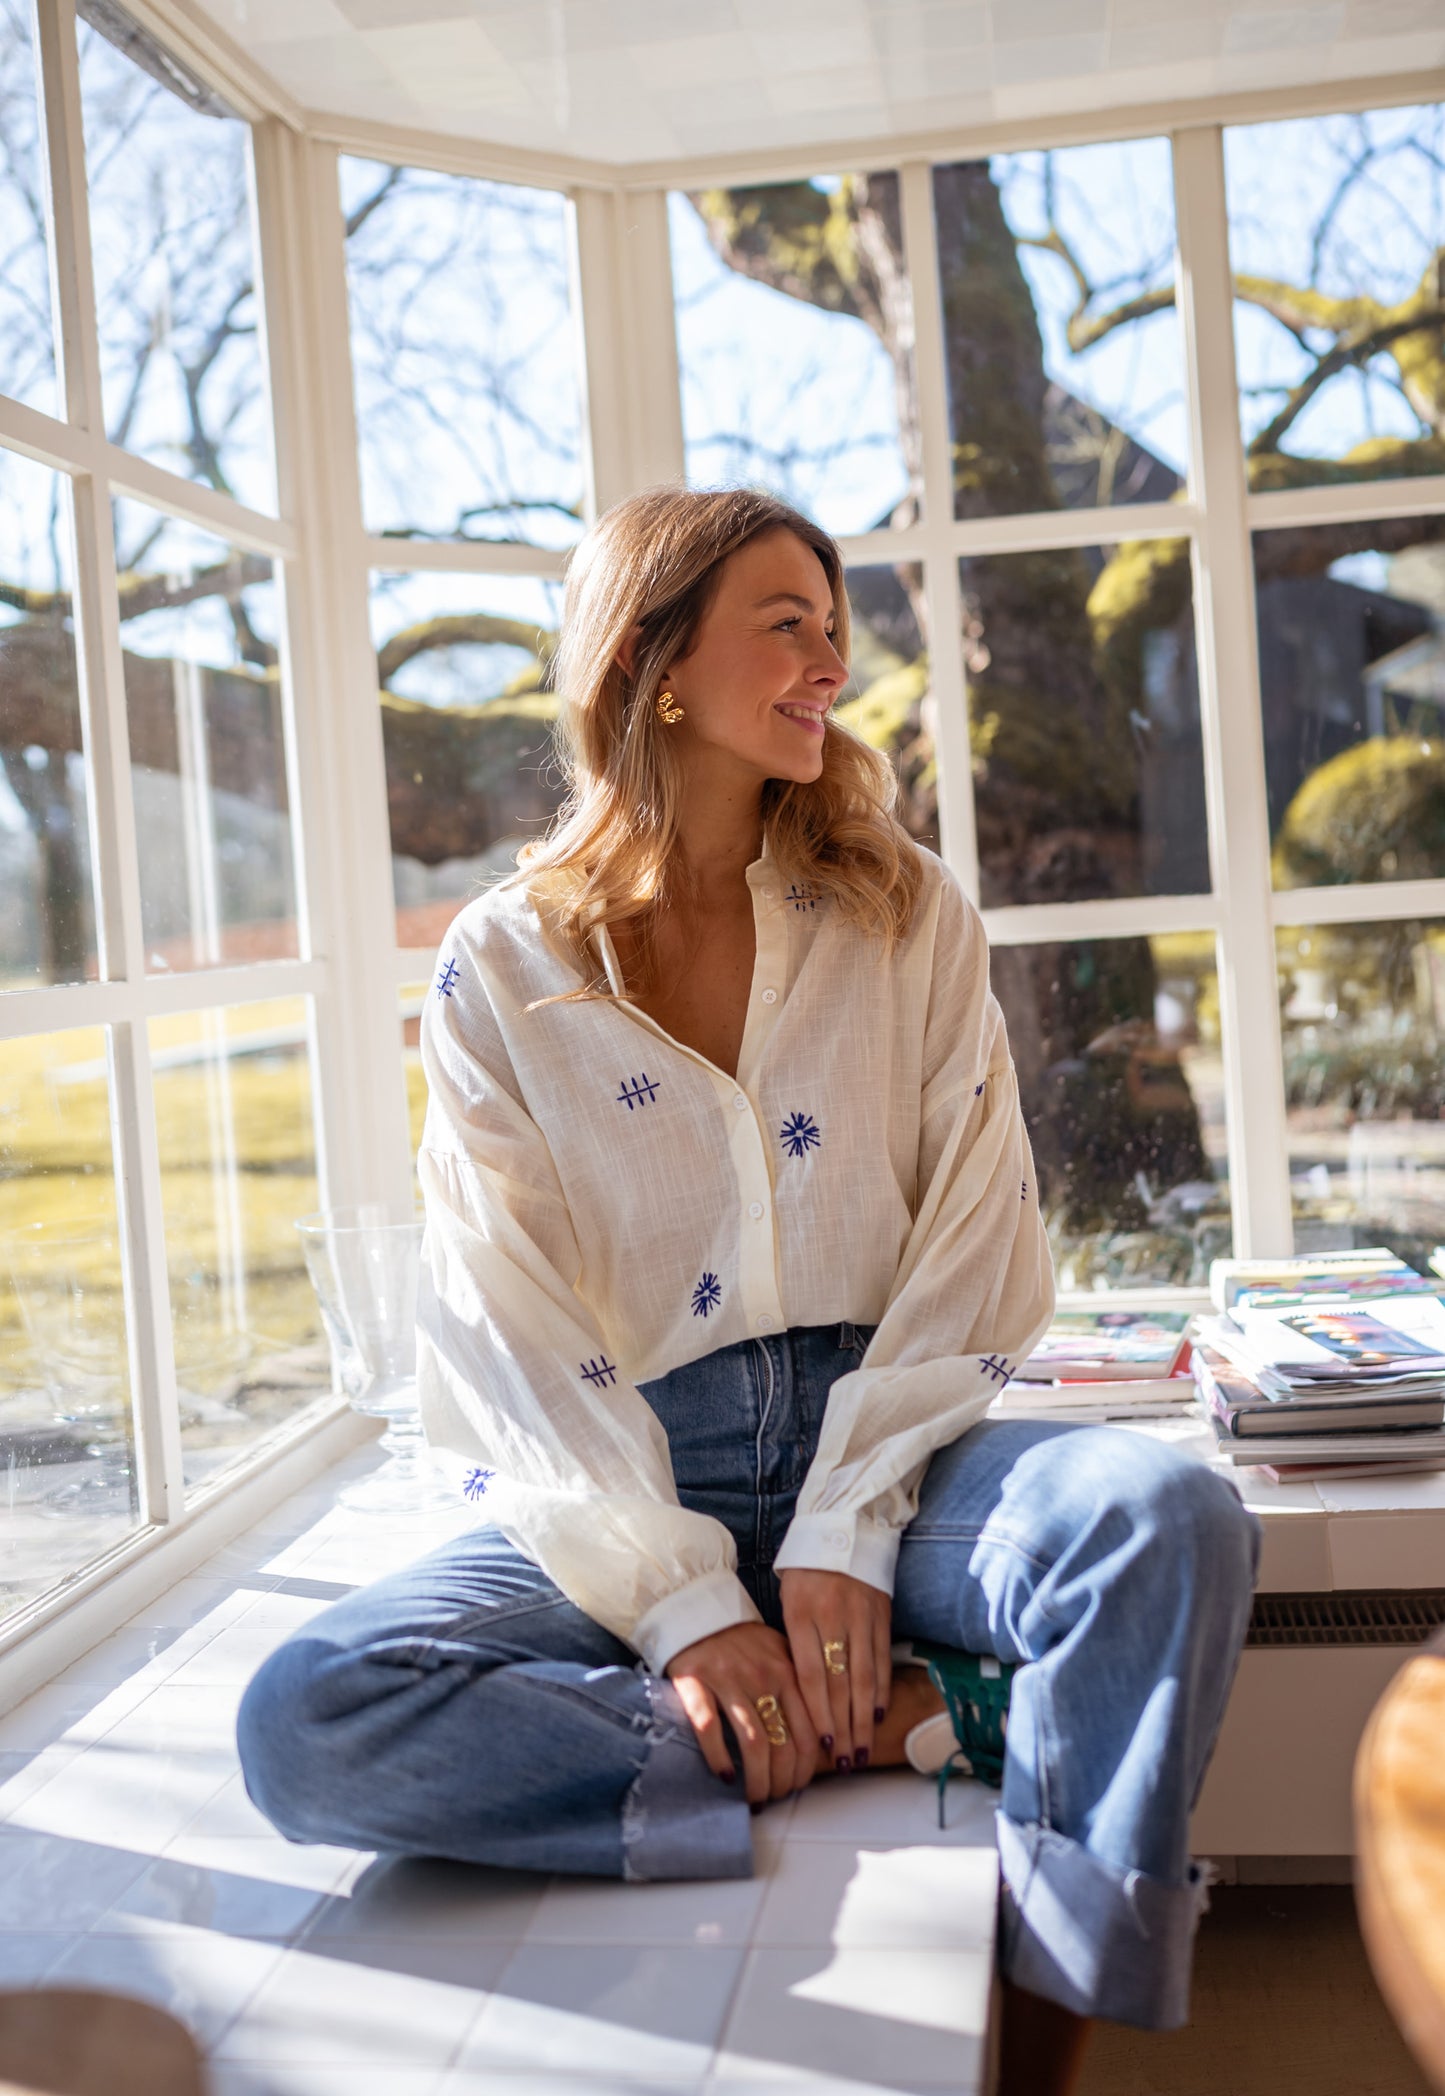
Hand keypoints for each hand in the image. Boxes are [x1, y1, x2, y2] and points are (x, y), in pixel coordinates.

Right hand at [665, 1621, 819, 1805]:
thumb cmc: (743, 1642)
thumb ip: (799, 1689)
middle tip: (775, 1798)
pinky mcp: (694, 1681)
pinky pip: (709, 1728)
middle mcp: (762, 1676)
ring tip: (755, 1798)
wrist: (697, 1612)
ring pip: (752, 1742)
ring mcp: (728, 1679)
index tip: (798, 1787)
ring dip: (757, 1779)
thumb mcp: (779, 1656)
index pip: (809, 1732)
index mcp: (788, 1672)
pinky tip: (724, 1776)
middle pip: (783, 1743)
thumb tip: (822, 1741)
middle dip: (782, 1781)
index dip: (806, 1768)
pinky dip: (719, 1757)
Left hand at [779, 1569, 892, 1770]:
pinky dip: (881, 1689)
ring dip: (864, 1718)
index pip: (810, 1674)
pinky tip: (878, 1714)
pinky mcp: (882, 1615)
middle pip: (839, 1684)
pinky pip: (882, 1659)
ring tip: (861, 1750)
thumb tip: (797, 1693)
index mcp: (801, 1615)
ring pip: (864, 1677)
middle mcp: (833, 1618)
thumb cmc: (806, 1569)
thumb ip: (794, 1642)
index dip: (817, 1713)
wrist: (844, 1526)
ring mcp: (861, 1617)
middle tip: (843, 1762)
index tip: (821, 1745)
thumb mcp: (788, 1599)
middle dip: (842, 1728)